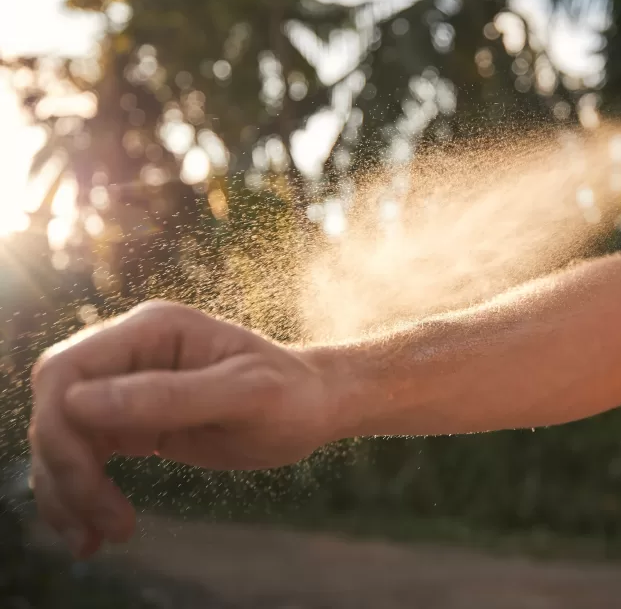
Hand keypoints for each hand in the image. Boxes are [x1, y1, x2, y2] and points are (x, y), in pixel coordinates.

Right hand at [28, 301, 331, 558]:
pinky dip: (78, 493)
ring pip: (62, 435)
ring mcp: (127, 384)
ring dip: (66, 490)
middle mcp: (130, 350)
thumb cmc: (291, 395)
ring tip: (97, 539)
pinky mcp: (131, 419)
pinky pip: (83, 454)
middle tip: (104, 522)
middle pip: (56, 405)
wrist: (314, 408)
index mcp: (152, 329)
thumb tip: (79, 404)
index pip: (67, 371)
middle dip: (64, 466)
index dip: (61, 427)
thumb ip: (169, 396)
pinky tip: (93, 534)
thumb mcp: (244, 395)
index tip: (90, 480)